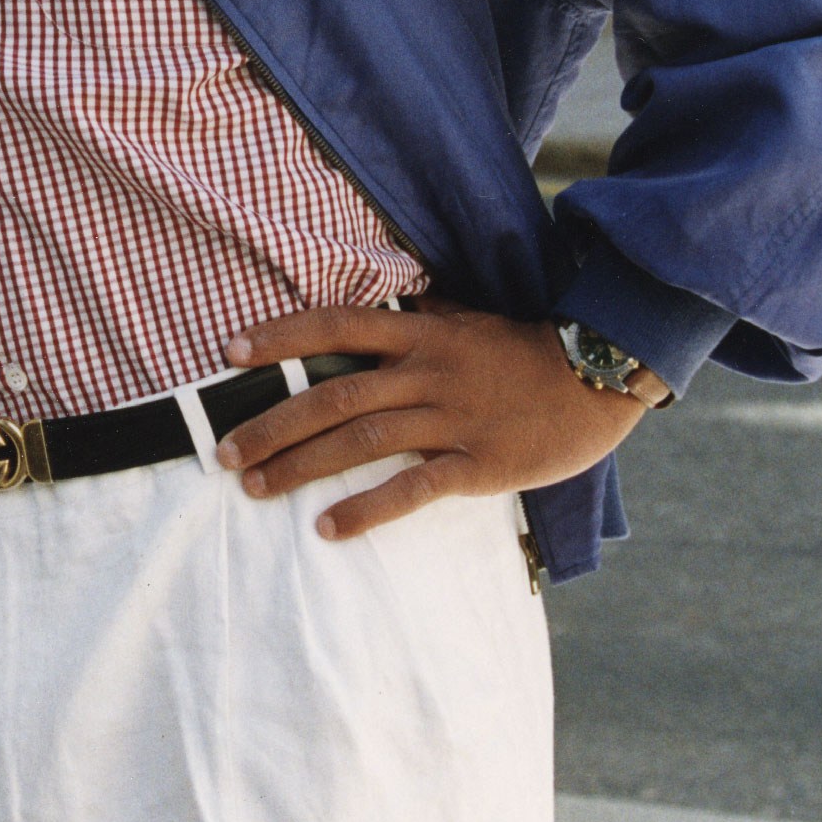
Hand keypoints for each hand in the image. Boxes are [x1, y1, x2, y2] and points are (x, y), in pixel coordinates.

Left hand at [212, 297, 647, 540]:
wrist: (596, 377)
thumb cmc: (522, 349)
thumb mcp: (466, 316)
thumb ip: (419, 312)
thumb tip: (381, 291)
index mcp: (420, 333)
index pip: (335, 323)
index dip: (280, 336)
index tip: (229, 352)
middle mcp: (426, 371)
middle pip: (334, 394)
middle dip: (272, 423)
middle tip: (224, 451)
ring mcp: (450, 419)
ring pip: (361, 441)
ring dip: (302, 466)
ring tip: (255, 488)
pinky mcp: (477, 465)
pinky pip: (413, 489)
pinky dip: (368, 509)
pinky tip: (328, 529)